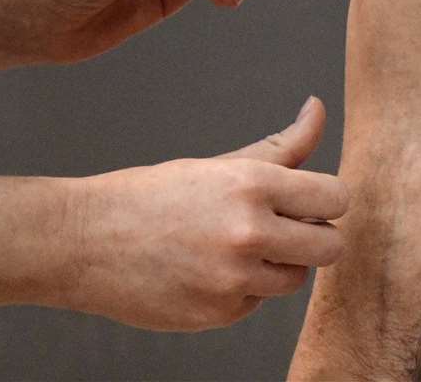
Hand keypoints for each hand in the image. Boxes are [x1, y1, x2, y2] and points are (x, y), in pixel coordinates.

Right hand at [67, 97, 348, 331]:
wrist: (84, 241)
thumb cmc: (155, 195)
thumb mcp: (223, 164)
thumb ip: (284, 145)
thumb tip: (316, 107)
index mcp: (253, 184)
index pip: (336, 198)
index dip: (328, 201)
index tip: (312, 203)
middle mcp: (248, 232)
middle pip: (331, 246)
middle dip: (316, 237)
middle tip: (286, 229)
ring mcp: (232, 278)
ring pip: (297, 278)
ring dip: (279, 265)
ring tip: (236, 247)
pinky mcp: (217, 313)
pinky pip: (258, 302)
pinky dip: (243, 290)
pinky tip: (208, 271)